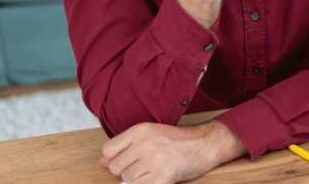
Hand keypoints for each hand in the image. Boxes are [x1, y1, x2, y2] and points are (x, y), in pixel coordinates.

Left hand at [100, 120, 245, 183]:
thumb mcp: (152, 134)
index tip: (124, 161)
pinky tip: (156, 178)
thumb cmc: (180, 141)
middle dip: (125, 171)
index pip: (108, 150)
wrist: (205, 145)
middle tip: (142, 167)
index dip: (112, 159)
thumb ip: (127, 145)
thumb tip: (103, 161)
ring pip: (127, 179)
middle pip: (115, 167)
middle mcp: (144, 144)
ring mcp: (153, 160)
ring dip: (137, 179)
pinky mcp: (162, 176)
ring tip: (152, 171)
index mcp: (140, 130)